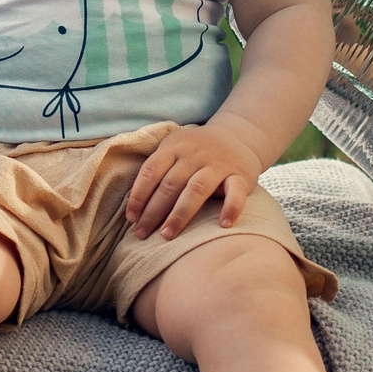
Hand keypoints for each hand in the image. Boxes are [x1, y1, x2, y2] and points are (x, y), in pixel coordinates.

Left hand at [127, 120, 271, 239]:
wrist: (238, 136)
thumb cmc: (197, 151)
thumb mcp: (175, 148)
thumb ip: (158, 169)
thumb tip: (133, 207)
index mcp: (174, 146)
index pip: (151, 171)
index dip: (139, 195)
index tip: (131, 218)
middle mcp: (195, 153)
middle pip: (170, 184)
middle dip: (153, 211)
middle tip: (142, 234)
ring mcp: (218, 164)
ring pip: (196, 190)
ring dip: (180, 214)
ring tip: (167, 235)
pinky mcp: (240, 175)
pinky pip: (236, 193)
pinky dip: (231, 208)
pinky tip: (223, 225)